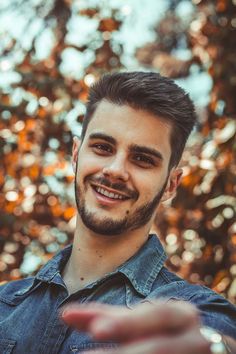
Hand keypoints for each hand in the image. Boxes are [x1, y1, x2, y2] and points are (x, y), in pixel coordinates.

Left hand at [61, 300, 214, 353]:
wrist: (206, 349)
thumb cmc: (165, 330)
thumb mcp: (142, 321)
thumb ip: (109, 318)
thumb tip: (65, 314)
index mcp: (181, 315)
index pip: (154, 314)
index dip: (126, 322)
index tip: (95, 330)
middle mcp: (195, 337)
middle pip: (159, 347)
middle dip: (125, 351)